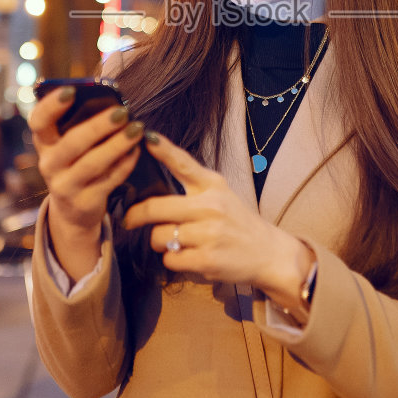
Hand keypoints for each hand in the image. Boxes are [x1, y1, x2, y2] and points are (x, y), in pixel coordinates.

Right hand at [28, 85, 143, 280]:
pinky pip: (109, 180)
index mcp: (44, 143)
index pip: (38, 121)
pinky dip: (125, 164)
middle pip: (72, 142)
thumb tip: (109, 96)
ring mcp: (65, 186)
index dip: (51, 105)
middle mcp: (49, 164)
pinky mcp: (84, 202)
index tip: (71, 91)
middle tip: (122, 112)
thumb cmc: (75, 164)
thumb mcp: (67, 145)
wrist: (73, 211)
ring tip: (137, 129)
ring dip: (118, 144)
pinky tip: (136, 150)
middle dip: (99, 125)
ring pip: (93, 163)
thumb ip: (79, 123)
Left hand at [122, 134, 315, 313]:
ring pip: (158, 237)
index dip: (163, 149)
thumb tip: (154, 167)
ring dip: (159, 241)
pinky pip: (170, 259)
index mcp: (213, 185)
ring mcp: (209, 234)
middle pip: (155, 207)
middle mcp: (211, 206)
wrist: (268, 253)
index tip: (147, 137)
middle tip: (129, 220)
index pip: (183, 163)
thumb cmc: (236, 221)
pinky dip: (173, 259)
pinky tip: (188, 255)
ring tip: (175, 241)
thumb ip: (191, 181)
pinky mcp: (207, 260)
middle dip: (136, 216)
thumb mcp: (220, 193)